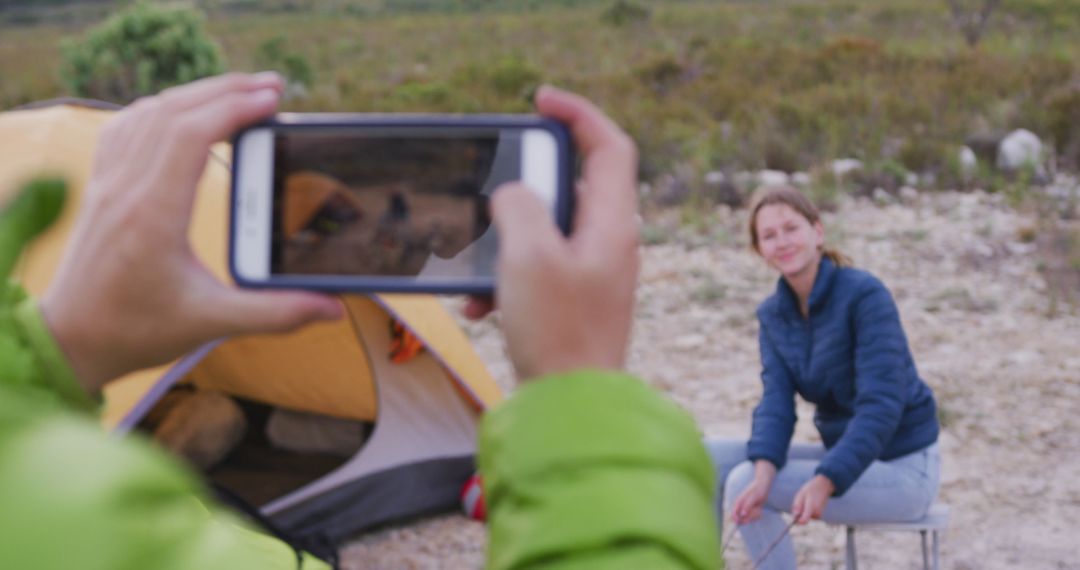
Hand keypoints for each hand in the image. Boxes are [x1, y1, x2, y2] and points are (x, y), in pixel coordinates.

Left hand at [40, 73, 342, 393]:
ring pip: (149, 112)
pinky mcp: (102, 186)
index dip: (235, 108)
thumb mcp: (211, 324)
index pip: (191, 136)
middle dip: (227, 89)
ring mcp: (108, 183)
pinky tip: (186, 111)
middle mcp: (125, 189)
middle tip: (274, 87)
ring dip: (197, 93)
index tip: (274, 100)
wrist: (71, 340)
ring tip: (241, 92)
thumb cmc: (136, 331)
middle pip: (173, 111)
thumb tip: (332, 307)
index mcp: (152, 215)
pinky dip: (163, 107)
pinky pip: (128, 125)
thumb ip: (276, 313)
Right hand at [467, 85, 638, 379]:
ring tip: (479, 267)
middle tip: (492, 186)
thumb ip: (518, 206)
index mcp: (612, 223)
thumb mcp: (528, 255)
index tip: (539, 100)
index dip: (578, 113)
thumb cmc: (558, 334)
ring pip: (546, 231)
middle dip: (524, 186)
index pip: (610, 145)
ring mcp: (594, 274)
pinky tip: (481, 305)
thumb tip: (513, 194)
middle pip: (572, 185)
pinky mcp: (574, 302)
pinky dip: (506, 278)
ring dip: (505, 242)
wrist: (572, 411)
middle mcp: (610, 244)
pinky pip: (537, 271)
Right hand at [730, 479, 770, 524]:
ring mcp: (746, 508)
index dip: (738, 520)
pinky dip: (757, 515)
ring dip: (754, 516)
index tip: (747, 520)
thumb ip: (747, 506)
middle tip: (756, 511)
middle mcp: (741, 506)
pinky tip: (759, 508)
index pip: (734, 515)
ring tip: (758, 508)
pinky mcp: (752, 509)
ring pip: (748, 518)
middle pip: (742, 519)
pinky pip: (753, 516)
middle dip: (749, 518)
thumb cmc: (758, 489)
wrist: (763, 484)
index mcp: (738, 502)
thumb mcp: (753, 497)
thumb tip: (742, 514)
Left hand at [791, 475, 834, 523]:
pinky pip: (808, 515)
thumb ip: (797, 506)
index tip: (794, 520)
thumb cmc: (810, 489)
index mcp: (811, 507)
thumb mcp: (800, 495)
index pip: (804, 520)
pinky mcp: (819, 515)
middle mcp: (817, 513)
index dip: (798, 521)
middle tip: (800, 501)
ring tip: (806, 500)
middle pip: (802, 518)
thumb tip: (794, 517)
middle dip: (799, 512)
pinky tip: (809, 502)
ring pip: (805, 517)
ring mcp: (819, 515)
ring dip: (803, 510)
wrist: (823, 486)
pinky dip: (806, 510)